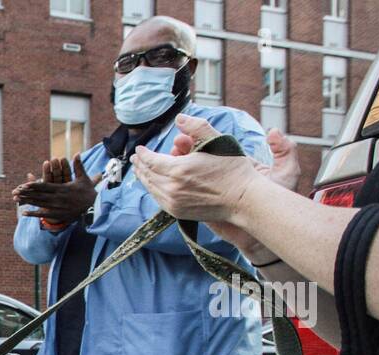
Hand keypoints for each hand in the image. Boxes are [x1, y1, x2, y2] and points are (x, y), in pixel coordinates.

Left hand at [13, 154, 100, 222]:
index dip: (34, 186)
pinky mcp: (58, 215)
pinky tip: (23, 213)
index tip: (24, 185)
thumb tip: (77, 153)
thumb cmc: (88, 192)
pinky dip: (33, 214)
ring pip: (39, 204)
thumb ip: (78, 166)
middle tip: (15, 192)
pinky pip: (44, 215)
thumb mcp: (83, 178)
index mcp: (62, 189)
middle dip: (26, 194)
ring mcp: (57, 208)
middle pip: (39, 196)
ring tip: (16, 200)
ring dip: (27, 202)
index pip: (45, 186)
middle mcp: (58, 198)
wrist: (95, 208)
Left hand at [132, 114, 260, 223]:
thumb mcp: (217, 142)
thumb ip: (197, 127)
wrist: (243, 199)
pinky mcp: (178, 212)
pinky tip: (153, 185)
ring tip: (141, 170)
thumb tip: (179, 118)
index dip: (143, 154)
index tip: (139, 149)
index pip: (151, 160)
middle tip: (135, 159)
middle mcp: (172, 187)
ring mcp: (174, 202)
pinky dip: (153, 190)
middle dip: (139, 165)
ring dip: (144, 178)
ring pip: (151, 188)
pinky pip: (158, 199)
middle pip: (148, 175)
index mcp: (178, 169)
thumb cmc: (233, 170)